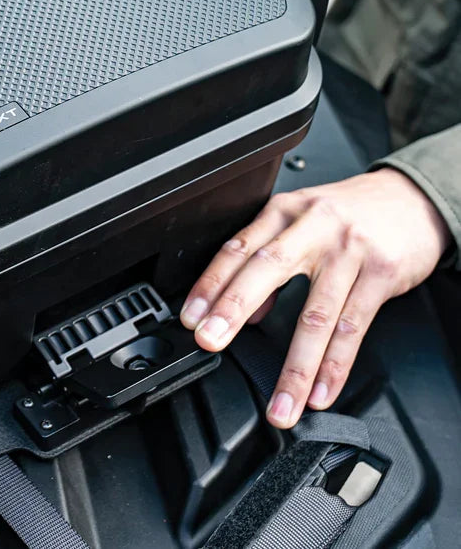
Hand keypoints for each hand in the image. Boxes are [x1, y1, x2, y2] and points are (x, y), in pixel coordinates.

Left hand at [179, 169, 449, 428]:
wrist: (414, 199)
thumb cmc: (351, 213)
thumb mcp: (301, 220)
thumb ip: (269, 257)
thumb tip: (246, 310)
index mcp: (284, 212)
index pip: (238, 249)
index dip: (211, 284)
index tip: (191, 317)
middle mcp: (313, 227)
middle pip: (267, 270)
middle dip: (234, 309)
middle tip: (210, 342)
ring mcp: (349, 252)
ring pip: (315, 315)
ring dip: (294, 368)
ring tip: (279, 405)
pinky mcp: (381, 275)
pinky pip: (353, 329)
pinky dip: (334, 367)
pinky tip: (320, 393)